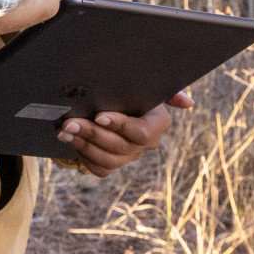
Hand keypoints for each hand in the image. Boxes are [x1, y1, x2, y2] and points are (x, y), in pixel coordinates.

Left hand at [58, 92, 191, 176]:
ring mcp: (129, 157)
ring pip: (108, 160)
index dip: (121, 126)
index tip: (99, 115)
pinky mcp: (113, 165)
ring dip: (84, 145)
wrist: (108, 100)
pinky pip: (99, 169)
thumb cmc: (127, 88)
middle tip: (70, 123)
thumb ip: (166, 91)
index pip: (142, 132)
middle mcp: (146, 143)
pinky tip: (70, 141)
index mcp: (157, 123)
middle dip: (93, 134)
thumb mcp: (142, 83)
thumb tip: (188, 103)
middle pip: (121, 147)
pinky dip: (84, 156)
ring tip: (65, 131)